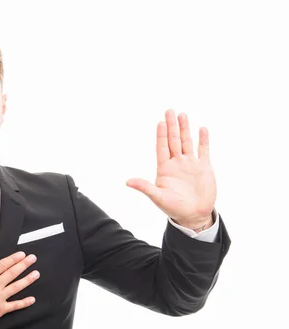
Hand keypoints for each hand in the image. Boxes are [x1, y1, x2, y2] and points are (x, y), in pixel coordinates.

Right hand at [0, 247, 39, 328]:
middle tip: (32, 259)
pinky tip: (32, 299)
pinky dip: (24, 303)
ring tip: (36, 274)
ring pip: (16, 287)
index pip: (2, 265)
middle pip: (12, 273)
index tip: (21, 254)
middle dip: (24, 265)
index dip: (13, 258)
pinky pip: (15, 306)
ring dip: (27, 280)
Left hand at [126, 109, 215, 228]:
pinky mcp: (204, 167)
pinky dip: (203, 140)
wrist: (194, 215)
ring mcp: (190, 164)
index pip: (161, 147)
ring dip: (185, 129)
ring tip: (183, 115)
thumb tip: (128, 182)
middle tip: (170, 111)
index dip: (161, 135)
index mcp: (165, 168)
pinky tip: (202, 129)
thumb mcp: (158, 197)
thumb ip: (145, 187)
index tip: (160, 122)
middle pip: (173, 140)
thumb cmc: (173, 208)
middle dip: (172, 126)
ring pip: (187, 142)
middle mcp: (177, 163)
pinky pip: (203, 150)